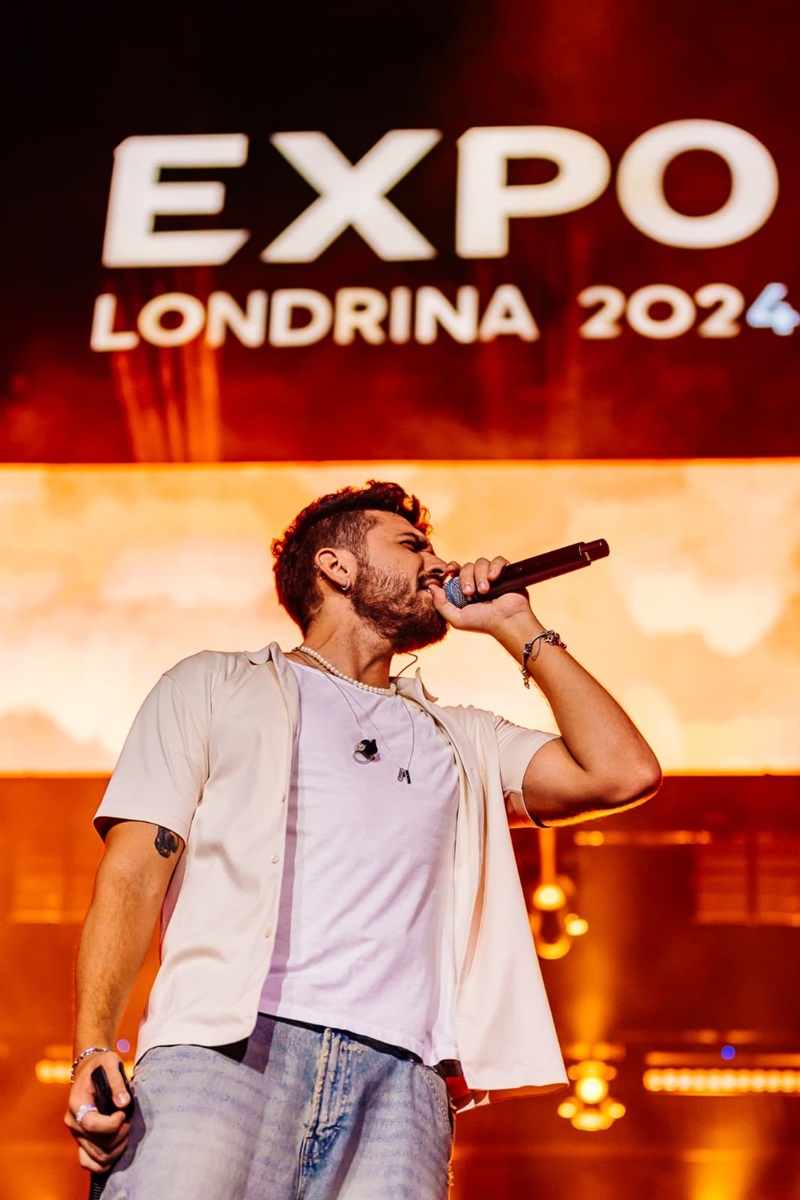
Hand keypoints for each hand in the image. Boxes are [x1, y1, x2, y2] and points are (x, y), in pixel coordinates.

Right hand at [64, 1051, 132, 1173]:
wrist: (88, 1069)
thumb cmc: (100, 1065)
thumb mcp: (110, 1063)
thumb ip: (117, 1082)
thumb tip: (124, 1103)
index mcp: (76, 1103)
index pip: (92, 1124)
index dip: (112, 1124)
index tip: (124, 1113)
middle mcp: (73, 1122)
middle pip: (98, 1145)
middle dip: (120, 1136)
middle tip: (129, 1120)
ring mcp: (77, 1134)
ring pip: (97, 1158)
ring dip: (117, 1149)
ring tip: (125, 1130)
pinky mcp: (82, 1141)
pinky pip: (90, 1163)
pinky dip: (106, 1161)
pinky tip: (118, 1145)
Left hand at [429, 557, 540, 636]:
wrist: (506, 621)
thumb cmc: (483, 623)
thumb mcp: (456, 618)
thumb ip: (441, 604)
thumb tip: (432, 587)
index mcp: (466, 588)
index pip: (457, 571)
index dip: (452, 567)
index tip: (449, 571)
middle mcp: (479, 581)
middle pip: (467, 566)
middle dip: (467, 578)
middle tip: (470, 593)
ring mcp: (493, 576)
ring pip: (481, 562)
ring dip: (480, 576)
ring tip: (485, 591)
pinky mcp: (506, 573)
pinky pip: (498, 560)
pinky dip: (495, 567)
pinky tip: (494, 578)